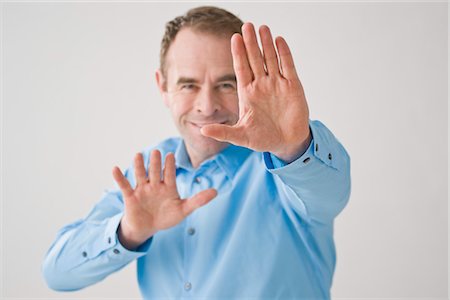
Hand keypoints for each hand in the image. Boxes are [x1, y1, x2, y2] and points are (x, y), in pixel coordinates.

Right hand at [112, 150, 216, 249]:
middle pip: (155, 172)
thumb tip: (216, 191)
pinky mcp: (130, 197)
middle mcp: (154, 185)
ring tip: (138, 155)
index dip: (169, 166)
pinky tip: (115, 168)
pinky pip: (124, 186)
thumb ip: (198, 200)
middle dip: (155, 163)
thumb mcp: (183, 210)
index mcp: (168, 187)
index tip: (171, 155)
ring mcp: (142, 190)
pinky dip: (119, 178)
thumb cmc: (165, 217)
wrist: (147, 228)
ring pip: (140, 175)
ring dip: (139, 166)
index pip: (169, 174)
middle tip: (156, 152)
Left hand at [201, 23, 310, 162]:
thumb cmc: (263, 139)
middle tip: (247, 26)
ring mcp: (277, 84)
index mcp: (248, 94)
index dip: (238, 54)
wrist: (287, 143)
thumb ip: (223, 132)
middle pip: (255, 59)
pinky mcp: (293, 86)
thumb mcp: (241, 137)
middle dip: (251, 43)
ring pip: (271, 59)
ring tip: (262, 28)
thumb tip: (203, 131)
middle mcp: (261, 85)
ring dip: (267, 44)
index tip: (234, 38)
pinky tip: (279, 40)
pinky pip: (288, 66)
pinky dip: (284, 54)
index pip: (241, 69)